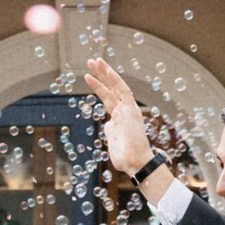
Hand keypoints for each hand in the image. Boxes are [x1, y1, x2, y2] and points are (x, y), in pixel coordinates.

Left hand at [81, 57, 153, 178]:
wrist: (136, 164)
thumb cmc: (126, 158)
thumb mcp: (113, 142)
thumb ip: (111, 132)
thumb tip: (108, 125)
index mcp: (119, 117)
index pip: (108, 97)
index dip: (98, 86)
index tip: (89, 76)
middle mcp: (124, 110)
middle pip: (111, 88)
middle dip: (100, 74)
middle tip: (90, 61)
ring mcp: (128, 109)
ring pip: (116, 86)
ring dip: (105, 73)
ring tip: (94, 60)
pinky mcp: (131, 110)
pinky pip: (123, 91)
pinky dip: (115, 80)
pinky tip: (107, 70)